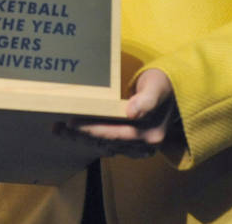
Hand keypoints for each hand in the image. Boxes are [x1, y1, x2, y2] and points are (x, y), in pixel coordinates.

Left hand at [56, 69, 177, 157]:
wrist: (174, 92)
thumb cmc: (164, 84)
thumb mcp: (156, 86)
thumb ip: (147, 99)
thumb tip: (132, 112)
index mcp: (150, 134)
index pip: (114, 135)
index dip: (91, 130)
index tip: (71, 123)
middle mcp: (144, 145)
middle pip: (106, 143)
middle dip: (80, 136)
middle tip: (57, 127)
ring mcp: (138, 147)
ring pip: (104, 146)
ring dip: (81, 139)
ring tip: (59, 130)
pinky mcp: (132, 144)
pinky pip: (108, 144)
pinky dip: (90, 138)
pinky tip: (73, 133)